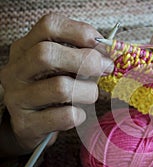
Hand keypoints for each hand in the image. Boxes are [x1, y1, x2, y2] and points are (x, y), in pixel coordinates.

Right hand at [0, 13, 112, 153]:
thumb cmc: (54, 90)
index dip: (80, 31)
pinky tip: (78, 114)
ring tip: (90, 95)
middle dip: (86, 60)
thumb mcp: (65, 67)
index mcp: (26, 48)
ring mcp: (17, 98)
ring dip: (88, 92)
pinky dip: (81, 115)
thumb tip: (107, 57)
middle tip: (106, 69)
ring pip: (61, 88)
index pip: (49, 26)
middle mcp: (16, 71)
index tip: (101, 45)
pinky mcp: (27, 124)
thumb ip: (83, 56)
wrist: (32, 125)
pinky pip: (66, 116)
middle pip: (47, 54)